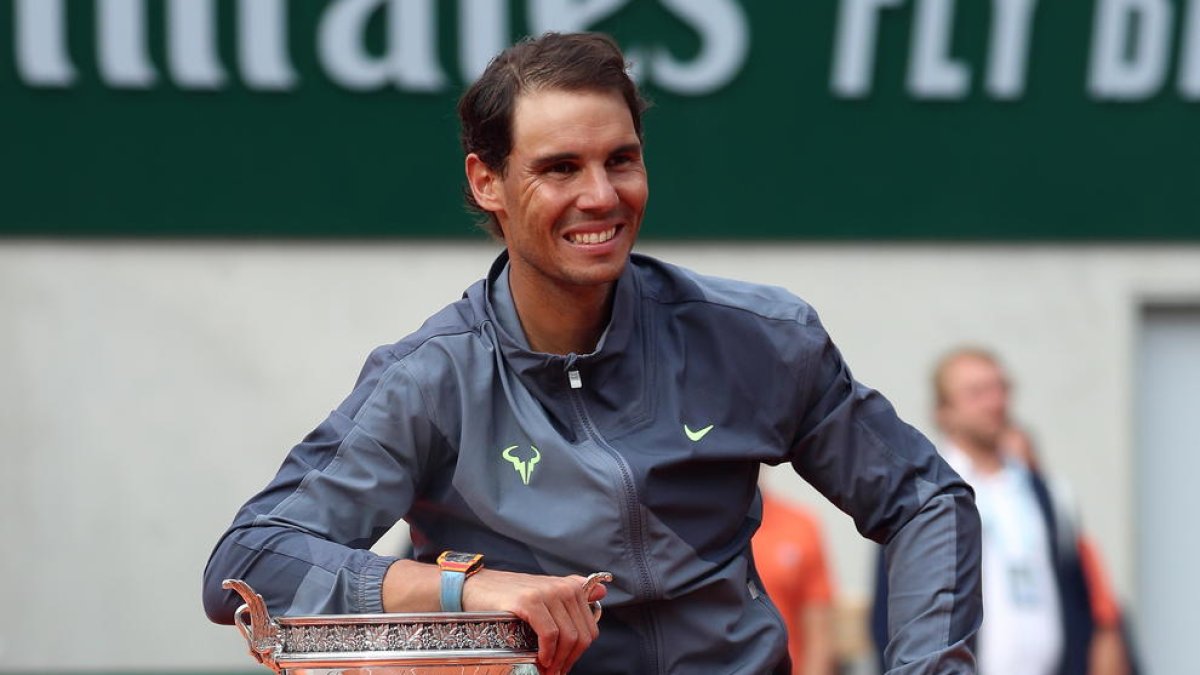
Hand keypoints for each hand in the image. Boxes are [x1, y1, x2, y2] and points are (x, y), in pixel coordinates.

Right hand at [462, 569, 606, 674]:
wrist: (474, 587)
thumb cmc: (508, 597)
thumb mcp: (543, 594)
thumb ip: (574, 592)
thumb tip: (603, 592)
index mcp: (572, 587)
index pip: (589, 630)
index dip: (578, 654)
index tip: (563, 666)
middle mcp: (564, 587)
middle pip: (582, 636)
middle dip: (569, 661)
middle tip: (554, 673)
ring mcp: (547, 592)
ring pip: (569, 637)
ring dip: (558, 661)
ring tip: (545, 671)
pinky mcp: (530, 601)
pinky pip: (550, 634)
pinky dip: (548, 652)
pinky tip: (541, 660)